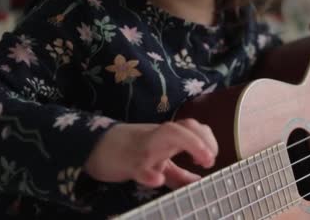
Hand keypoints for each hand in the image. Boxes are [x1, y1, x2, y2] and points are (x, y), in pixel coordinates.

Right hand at [84, 119, 217, 188]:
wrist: (97, 148)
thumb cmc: (133, 153)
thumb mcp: (159, 162)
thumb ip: (180, 174)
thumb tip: (200, 183)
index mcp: (168, 137)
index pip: (193, 127)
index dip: (207, 138)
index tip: (211, 158)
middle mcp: (159, 138)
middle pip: (184, 127)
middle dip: (202, 140)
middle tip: (210, 160)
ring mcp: (144, 147)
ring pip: (167, 136)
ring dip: (190, 143)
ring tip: (201, 161)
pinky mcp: (128, 162)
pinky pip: (139, 166)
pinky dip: (149, 173)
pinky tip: (158, 180)